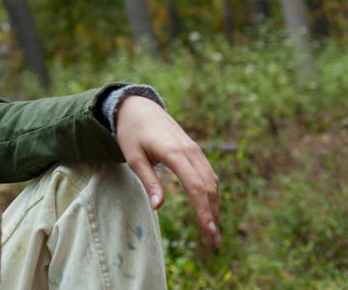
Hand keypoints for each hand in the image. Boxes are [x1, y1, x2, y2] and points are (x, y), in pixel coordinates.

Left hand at [114, 95, 221, 246]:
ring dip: (215, 205)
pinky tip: (210, 207)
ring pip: (212, 181)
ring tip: (213, 229)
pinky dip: (212, 192)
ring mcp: (195, 149)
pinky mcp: (194, 150)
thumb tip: (158, 207)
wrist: (138, 107)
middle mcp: (190, 151)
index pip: (195, 186)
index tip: (209, 231)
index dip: (204, 210)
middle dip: (213, 215)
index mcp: (174, 153)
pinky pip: (208, 173)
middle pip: (208, 187)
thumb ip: (148, 181)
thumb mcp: (134, 158)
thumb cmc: (132, 133)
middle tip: (214, 241)